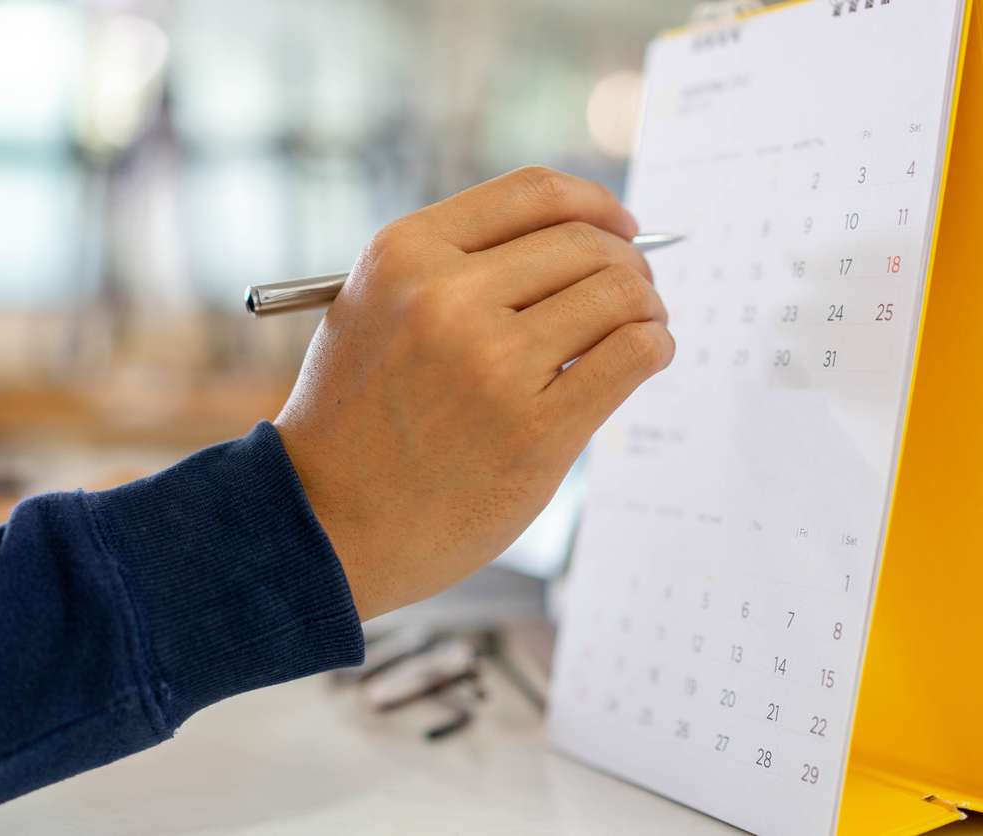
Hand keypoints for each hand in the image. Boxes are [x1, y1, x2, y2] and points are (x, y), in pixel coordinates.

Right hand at [275, 167, 673, 619]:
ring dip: (648, 306)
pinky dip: (655, 346)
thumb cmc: (358, 418)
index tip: (621, 227)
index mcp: (404, 254)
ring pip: (619, 295)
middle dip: (629, 262)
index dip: (595, 205)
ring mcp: (492, 364)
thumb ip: (453, 267)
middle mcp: (447, 297)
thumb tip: (574, 239)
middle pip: (586, 245)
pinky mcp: (534, 431)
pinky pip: (632, 354)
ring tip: (644, 326)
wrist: (327, 523)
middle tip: (638, 291)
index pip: (533, 193)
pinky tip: (647, 357)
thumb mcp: (375, 309)